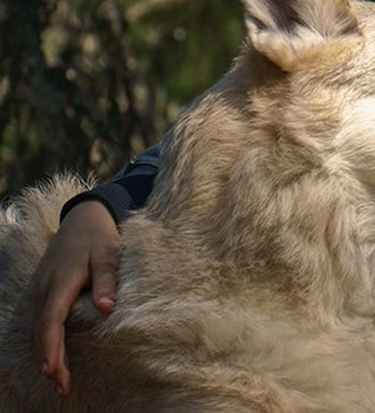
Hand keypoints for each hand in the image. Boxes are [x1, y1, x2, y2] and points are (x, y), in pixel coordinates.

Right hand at [26, 199, 121, 396]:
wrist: (83, 218)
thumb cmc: (99, 237)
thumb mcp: (108, 255)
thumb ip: (107, 281)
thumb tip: (106, 308)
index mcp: (60, 281)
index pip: (51, 320)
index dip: (51, 346)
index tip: (52, 369)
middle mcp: (44, 288)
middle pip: (40, 331)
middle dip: (49, 360)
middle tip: (63, 387)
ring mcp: (39, 290)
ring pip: (35, 329)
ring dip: (44, 355)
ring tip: (58, 381)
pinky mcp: (41, 291)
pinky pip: (36, 322)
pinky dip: (41, 342)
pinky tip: (51, 357)